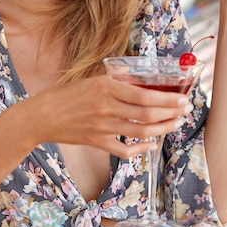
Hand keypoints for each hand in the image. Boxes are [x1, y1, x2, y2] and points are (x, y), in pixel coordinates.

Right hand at [19, 76, 192, 158]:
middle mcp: (106, 106)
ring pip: (140, 131)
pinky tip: (151, 145)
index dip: (167, 99)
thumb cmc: (65, 94)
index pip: (144, 95)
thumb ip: (115, 79)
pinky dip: (140, 149)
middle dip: (171, 113)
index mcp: (105, 87)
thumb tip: (138, 78)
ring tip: (175, 124)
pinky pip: (124, 149)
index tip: (182, 98)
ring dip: (162, 129)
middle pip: (147, 113)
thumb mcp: (90, 79)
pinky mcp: (97, 141)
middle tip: (185, 111)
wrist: (41, 116)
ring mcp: (102, 126)